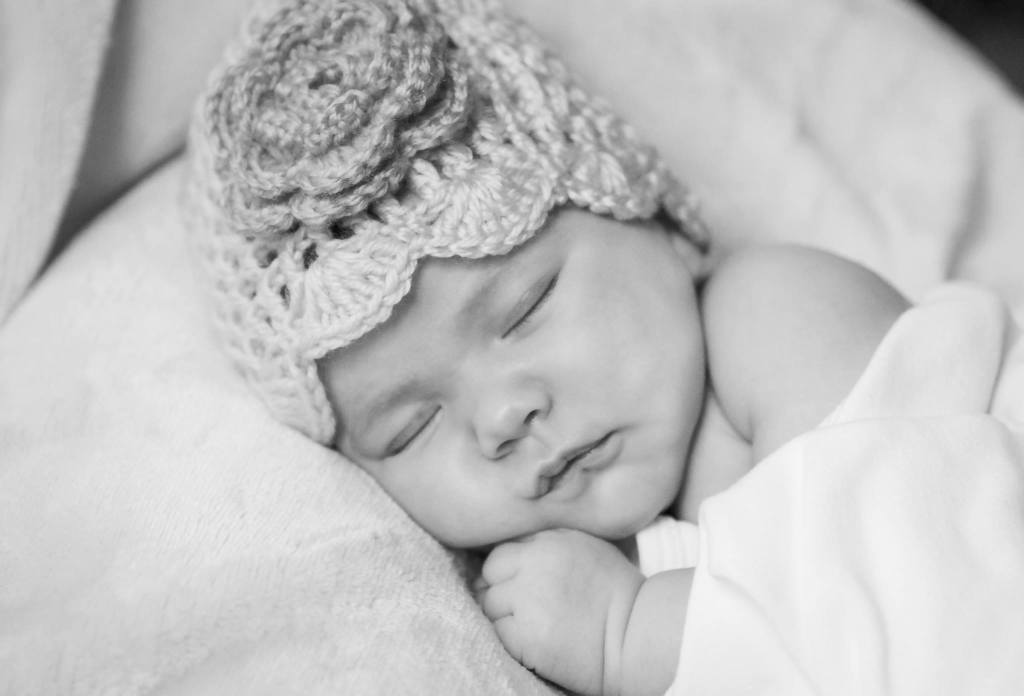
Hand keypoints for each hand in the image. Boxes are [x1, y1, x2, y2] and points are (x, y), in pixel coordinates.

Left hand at [477, 529, 643, 694]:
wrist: (636, 636)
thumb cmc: (615, 592)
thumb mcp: (585, 547)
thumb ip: (546, 541)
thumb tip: (511, 550)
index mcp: (549, 544)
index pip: (500, 553)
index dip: (505, 570)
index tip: (516, 584)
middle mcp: (535, 568)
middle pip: (489, 577)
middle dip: (500, 591)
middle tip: (523, 607)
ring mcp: (528, 603)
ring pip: (490, 606)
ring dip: (506, 617)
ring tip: (535, 624)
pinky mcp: (526, 637)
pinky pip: (500, 634)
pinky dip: (513, 639)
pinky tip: (538, 640)